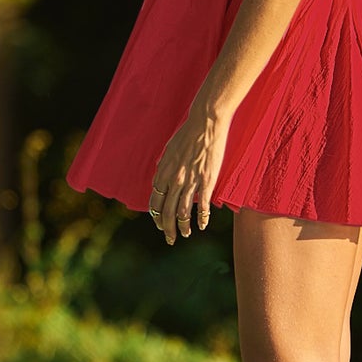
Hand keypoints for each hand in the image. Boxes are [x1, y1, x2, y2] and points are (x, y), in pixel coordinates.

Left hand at [148, 108, 229, 244]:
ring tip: (184, 234)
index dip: (156, 216)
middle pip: (166, 211)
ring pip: (182, 212)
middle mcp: (174, 180)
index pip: (155, 201)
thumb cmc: (187, 133)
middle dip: (167, 228)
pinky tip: (201, 226)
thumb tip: (160, 174)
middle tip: (169, 238)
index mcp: (163, 172)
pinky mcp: (206, 181)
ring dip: (182, 227)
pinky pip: (202, 206)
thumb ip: (164, 165)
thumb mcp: (169, 150)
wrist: (206, 123)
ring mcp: (190, 182)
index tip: (159, 224)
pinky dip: (201, 218)